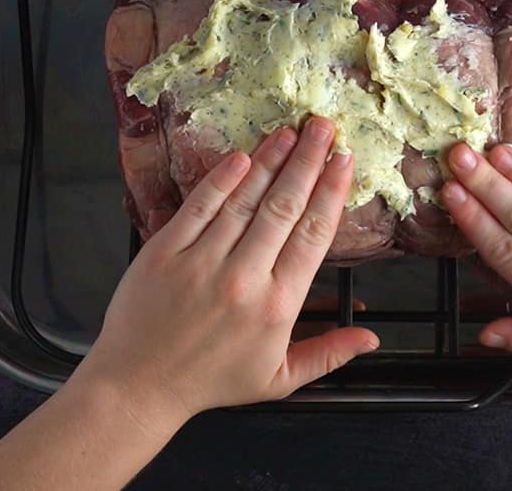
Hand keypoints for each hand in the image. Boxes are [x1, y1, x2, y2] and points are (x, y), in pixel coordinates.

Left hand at [77, 117, 378, 428]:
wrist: (139, 384)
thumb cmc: (211, 380)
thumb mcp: (278, 379)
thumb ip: (328, 353)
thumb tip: (372, 336)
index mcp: (277, 306)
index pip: (314, 235)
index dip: (331, 192)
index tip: (344, 159)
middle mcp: (244, 278)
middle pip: (284, 207)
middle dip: (308, 161)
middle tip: (323, 126)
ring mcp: (202, 261)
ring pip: (245, 199)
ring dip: (270, 161)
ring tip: (290, 131)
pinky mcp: (165, 250)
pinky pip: (199, 206)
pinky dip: (221, 179)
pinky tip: (242, 156)